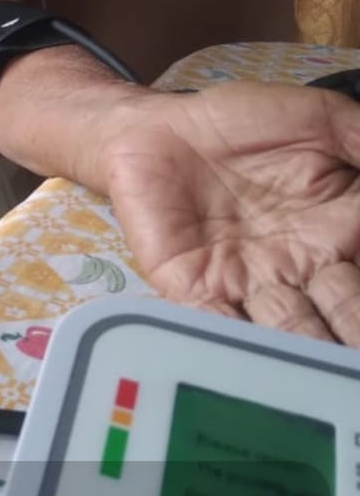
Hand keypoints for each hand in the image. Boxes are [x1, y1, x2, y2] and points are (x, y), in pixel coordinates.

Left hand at [104, 81, 359, 344]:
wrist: (155, 129)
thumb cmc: (238, 122)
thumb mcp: (317, 120)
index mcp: (341, 232)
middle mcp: (303, 270)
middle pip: (344, 315)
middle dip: (356, 333)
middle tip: (356, 355)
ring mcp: (251, 286)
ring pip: (291, 332)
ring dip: (313, 353)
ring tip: (330, 375)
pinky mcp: (197, 292)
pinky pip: (221, 327)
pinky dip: (244, 349)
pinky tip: (264, 365)